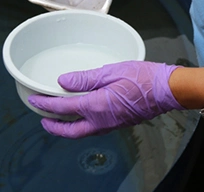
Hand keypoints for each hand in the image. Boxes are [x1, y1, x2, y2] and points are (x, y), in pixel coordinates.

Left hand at [28, 61, 184, 137]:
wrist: (167, 90)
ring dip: (67, 127)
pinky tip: (84, 116)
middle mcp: (101, 121)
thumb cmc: (145, 78)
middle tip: (43, 119)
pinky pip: (95, 128)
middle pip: (70, 130)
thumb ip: (86, 78)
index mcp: (97, 106)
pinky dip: (83, 124)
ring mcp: (111, 124)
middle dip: (53, 126)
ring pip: (82, 132)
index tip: (35, 100)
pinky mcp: (119, 123)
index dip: (45, 104)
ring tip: (59, 119)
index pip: (64, 108)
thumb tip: (64, 82)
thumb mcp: (112, 71)